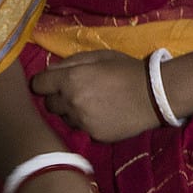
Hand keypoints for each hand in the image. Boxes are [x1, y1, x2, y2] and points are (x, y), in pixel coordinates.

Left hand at [31, 50, 156, 141]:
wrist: (154, 95)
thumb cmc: (127, 70)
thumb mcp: (99, 56)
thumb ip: (70, 62)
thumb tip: (50, 70)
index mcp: (70, 79)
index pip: (38, 84)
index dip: (44, 82)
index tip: (52, 82)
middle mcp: (71, 103)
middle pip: (48, 104)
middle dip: (57, 98)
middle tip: (75, 92)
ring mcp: (82, 122)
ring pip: (64, 118)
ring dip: (71, 112)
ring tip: (92, 104)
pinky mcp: (94, 135)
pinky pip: (81, 129)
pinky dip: (87, 123)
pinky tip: (103, 114)